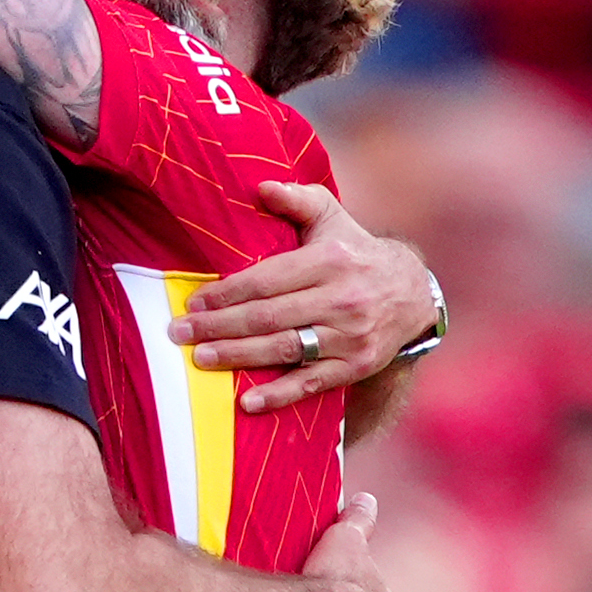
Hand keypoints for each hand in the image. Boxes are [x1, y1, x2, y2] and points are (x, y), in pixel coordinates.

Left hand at [184, 187, 434, 412]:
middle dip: (220, 326)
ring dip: (239, 357)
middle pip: (269, 316)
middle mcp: (342, 299)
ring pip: (285, 349)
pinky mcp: (355, 366)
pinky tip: (248, 403)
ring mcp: (349, 336)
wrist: (411, 294)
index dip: (227, 293)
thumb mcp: (332, 217)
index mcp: (331, 260)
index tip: (194, 302)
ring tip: (201, 359)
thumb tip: (261, 187)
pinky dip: (279, 395)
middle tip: (180, 333)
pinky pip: (312, 384)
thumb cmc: (355, 252)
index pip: (267, 280)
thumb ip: (298, 199)